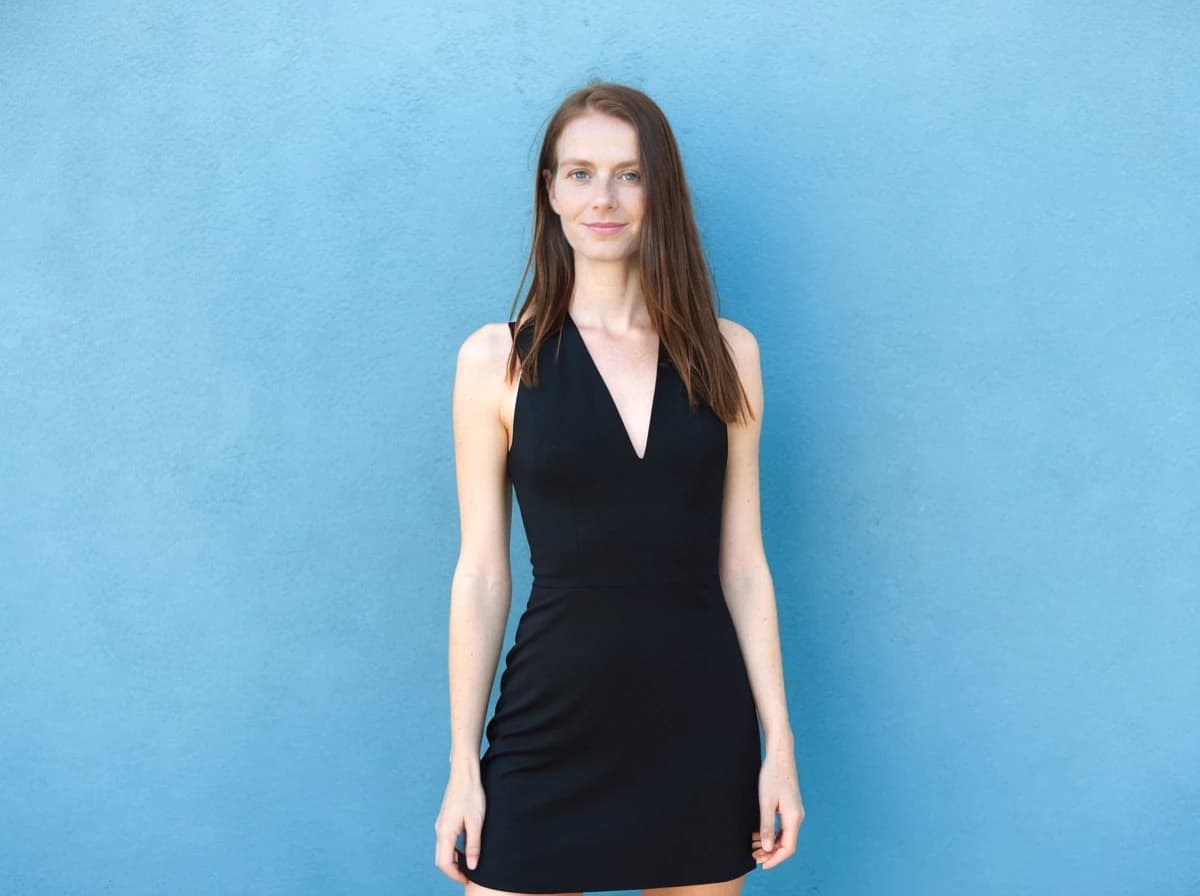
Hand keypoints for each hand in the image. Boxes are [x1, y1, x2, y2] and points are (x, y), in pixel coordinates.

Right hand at [433, 767, 485, 882]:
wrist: (464, 774)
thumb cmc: (471, 795)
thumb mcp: (476, 822)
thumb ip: (473, 845)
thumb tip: (472, 866)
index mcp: (445, 832)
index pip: (444, 863)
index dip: (455, 875)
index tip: (467, 880)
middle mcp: (439, 830)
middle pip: (441, 859)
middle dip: (453, 871)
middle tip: (468, 877)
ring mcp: (441, 825)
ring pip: (443, 850)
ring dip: (453, 861)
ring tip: (469, 865)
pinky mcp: (445, 820)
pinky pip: (446, 841)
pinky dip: (453, 851)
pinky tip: (465, 850)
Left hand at [751, 747, 804, 869]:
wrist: (780, 755)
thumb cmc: (772, 776)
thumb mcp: (766, 803)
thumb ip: (767, 827)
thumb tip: (768, 849)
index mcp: (793, 817)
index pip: (788, 848)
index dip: (775, 860)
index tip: (761, 865)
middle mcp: (797, 817)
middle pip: (787, 845)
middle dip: (771, 854)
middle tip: (753, 857)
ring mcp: (795, 812)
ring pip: (785, 837)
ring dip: (771, 845)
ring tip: (754, 847)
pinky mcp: (790, 807)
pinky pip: (783, 828)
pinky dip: (773, 835)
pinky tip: (760, 835)